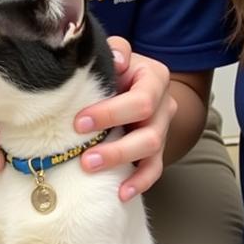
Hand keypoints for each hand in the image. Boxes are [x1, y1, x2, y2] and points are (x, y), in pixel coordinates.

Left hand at [75, 38, 174, 200]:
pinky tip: (120, 193)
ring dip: (121, 163)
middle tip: (85, 156)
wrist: (129, 82)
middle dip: (116, 147)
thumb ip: (116, 50)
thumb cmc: (116, 67)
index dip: (111, 113)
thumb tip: (117, 59)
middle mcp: (164, 105)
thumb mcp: (115, 53)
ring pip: (151, 153)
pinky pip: (153, 170)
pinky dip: (138, 182)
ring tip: (90, 168)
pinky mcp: (156, 151)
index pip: (141, 100)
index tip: (79, 122)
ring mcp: (162, 130)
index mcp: (155, 78)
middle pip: (150, 132)